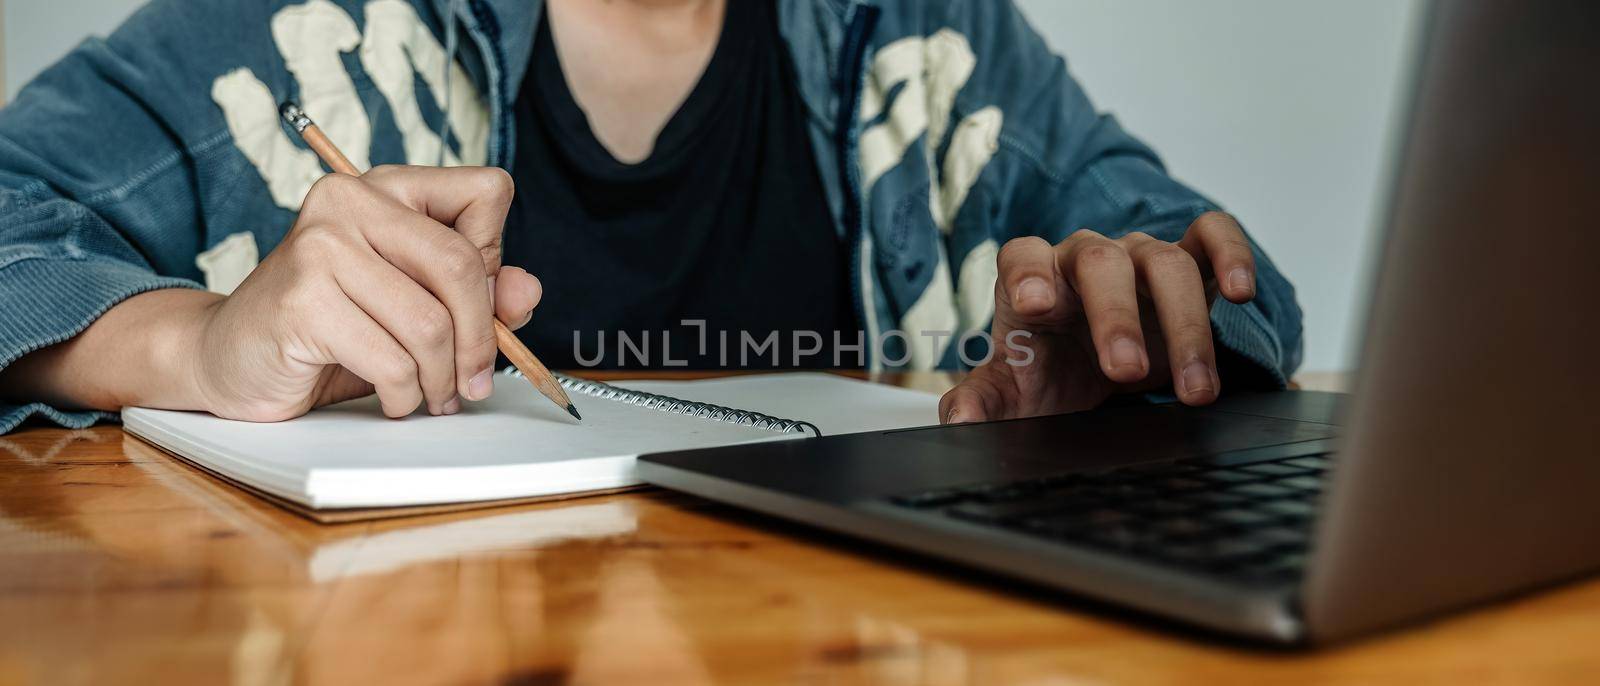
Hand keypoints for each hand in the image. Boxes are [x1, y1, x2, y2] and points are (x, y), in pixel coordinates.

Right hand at [193, 165, 541, 419]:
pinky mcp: (301, 301)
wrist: (230, 356)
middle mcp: (350, 201)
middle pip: (461, 265)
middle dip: (480, 339)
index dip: (495, 258)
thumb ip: (478, 294)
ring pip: (430, 324)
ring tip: (431, 394)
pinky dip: (405, 394)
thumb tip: (527, 292)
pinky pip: (392, 361)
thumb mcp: (415, 304)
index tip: (480, 305)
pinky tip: (393, 397)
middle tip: (474, 380)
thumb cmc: (331, 327)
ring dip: (441, 379)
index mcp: (387, 188)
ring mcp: (320, 247)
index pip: (486, 193)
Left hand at [940, 212, 1255, 422]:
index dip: (1028, 273)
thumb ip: (983, 401)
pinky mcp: (1190, 263)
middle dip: (1115, 316)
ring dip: (1184, 326)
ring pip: (1165, 263)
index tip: (1035, 305)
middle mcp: (1086, 259)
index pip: (1023, 256)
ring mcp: (1139, 256)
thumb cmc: (1049, 374)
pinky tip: (1239, 293)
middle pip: (1100, 262)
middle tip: (1124, 372)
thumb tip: (959, 419)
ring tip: (1194, 391)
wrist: (1094, 374)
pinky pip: (1212, 236)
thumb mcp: (1014, 394)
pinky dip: (1230, 254)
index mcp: (1033, 280)